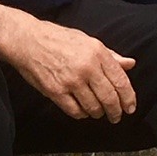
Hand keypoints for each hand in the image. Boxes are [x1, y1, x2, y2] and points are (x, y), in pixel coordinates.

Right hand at [1, 13, 136, 121]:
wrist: (26, 40)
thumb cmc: (57, 38)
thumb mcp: (87, 41)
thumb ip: (110, 55)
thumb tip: (130, 64)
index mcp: (97, 53)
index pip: (121, 81)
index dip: (128, 98)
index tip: (130, 107)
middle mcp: (87, 67)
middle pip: (109, 98)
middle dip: (116, 111)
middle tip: (116, 116)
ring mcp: (71, 81)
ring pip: (93, 107)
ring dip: (98, 113)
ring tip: (97, 112)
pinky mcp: (56, 91)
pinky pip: (75, 111)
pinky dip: (81, 114)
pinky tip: (82, 110)